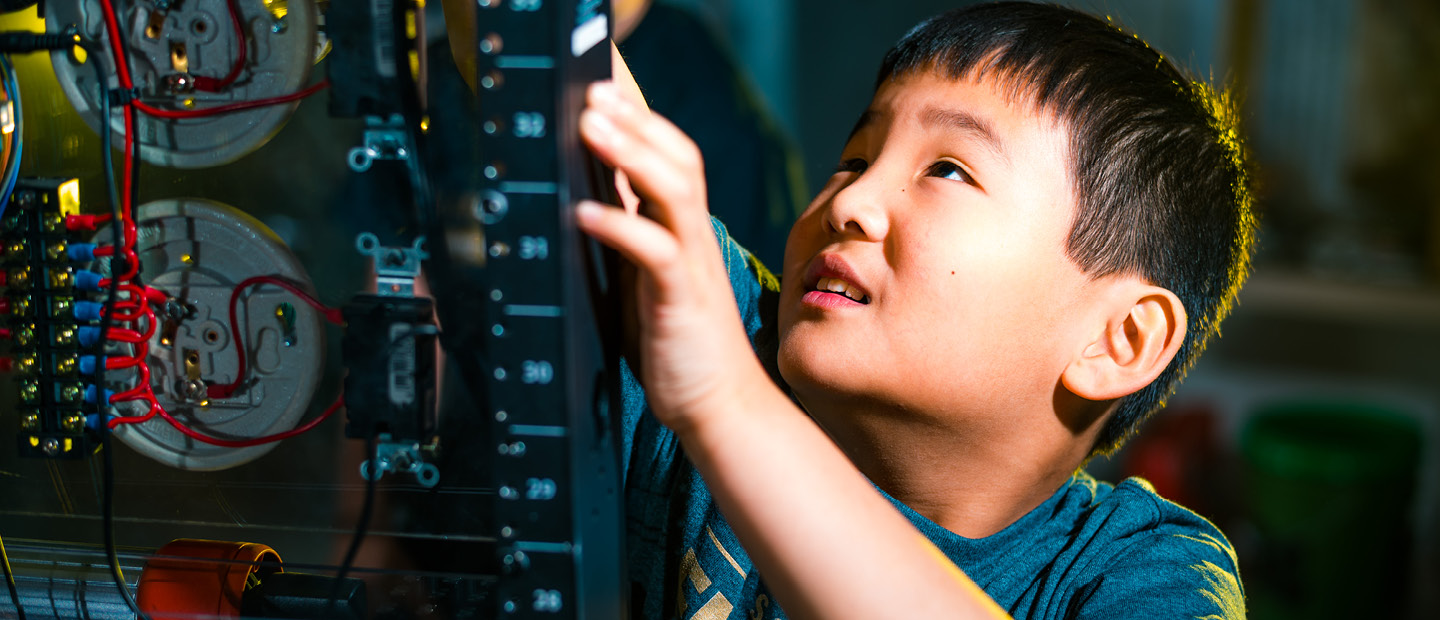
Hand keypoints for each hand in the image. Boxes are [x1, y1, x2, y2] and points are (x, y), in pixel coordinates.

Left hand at [577, 82, 766, 435]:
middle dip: (635, 121)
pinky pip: (654, 250)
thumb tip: (589, 205)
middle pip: (679, 160)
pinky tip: (583, 212)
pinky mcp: (681, 300)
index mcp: (683, 236)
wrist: (720, 409)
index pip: (675, 160)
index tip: (601, 95)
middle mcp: (693, 241)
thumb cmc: (679, 351)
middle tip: (591, 92)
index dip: (642, 124)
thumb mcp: (646, 286)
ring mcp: (692, 267)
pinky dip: (618, 225)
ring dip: (629, 155)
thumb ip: (630, 246)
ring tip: (588, 127)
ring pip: (673, 191)